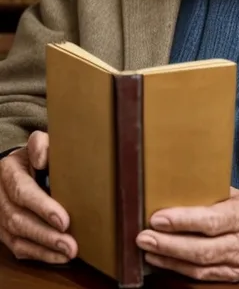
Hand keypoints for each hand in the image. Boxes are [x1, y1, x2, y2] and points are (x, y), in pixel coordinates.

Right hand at [0, 131, 77, 263]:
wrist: (19, 167)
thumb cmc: (35, 156)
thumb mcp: (37, 143)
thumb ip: (41, 145)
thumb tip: (43, 158)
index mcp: (8, 172)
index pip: (22, 191)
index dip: (42, 207)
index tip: (64, 220)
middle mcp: (0, 196)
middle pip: (18, 219)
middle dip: (46, 234)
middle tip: (70, 244)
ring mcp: (0, 216)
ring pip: (17, 238)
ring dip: (44, 248)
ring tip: (68, 252)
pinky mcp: (5, 232)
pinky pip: (18, 248)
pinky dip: (39, 255)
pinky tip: (58, 256)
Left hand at [136, 187, 238, 281]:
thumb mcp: (237, 191)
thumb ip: (211, 192)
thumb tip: (177, 182)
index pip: (211, 220)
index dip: (183, 221)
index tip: (158, 217)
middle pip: (201, 249)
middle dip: (168, 244)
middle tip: (143, 236)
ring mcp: (238, 263)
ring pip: (199, 267)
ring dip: (168, 259)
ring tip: (147, 249)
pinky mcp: (233, 276)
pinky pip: (202, 277)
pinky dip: (179, 270)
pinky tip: (161, 261)